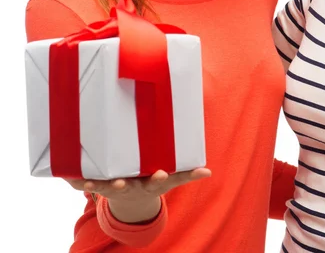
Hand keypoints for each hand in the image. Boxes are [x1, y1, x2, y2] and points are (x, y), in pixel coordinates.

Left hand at [65, 168, 210, 221]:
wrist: (131, 201)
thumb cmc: (153, 182)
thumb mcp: (171, 181)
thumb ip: (187, 175)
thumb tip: (208, 173)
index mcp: (149, 185)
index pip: (156, 183)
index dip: (159, 178)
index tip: (161, 172)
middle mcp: (130, 187)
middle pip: (126, 187)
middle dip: (122, 185)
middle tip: (120, 182)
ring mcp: (113, 187)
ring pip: (102, 187)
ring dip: (95, 185)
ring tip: (88, 182)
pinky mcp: (99, 185)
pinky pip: (85, 183)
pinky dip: (75, 180)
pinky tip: (67, 173)